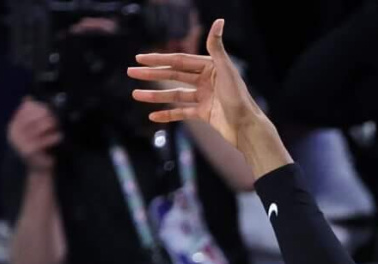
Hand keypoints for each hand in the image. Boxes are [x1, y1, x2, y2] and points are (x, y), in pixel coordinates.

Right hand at [7, 98, 62, 173]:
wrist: (39, 168)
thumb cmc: (38, 147)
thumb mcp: (32, 129)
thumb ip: (30, 114)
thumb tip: (28, 98)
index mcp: (13, 126)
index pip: (26, 108)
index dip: (40, 107)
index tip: (50, 110)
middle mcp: (14, 133)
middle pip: (33, 115)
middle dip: (47, 115)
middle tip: (56, 119)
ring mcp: (20, 142)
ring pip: (39, 126)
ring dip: (51, 125)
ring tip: (57, 128)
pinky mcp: (29, 151)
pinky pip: (44, 139)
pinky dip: (54, 137)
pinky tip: (59, 136)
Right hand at [130, 18, 286, 171]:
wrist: (247, 128)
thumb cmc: (239, 98)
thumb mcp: (226, 70)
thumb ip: (216, 47)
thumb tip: (218, 21)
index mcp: (210, 67)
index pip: (179, 61)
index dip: (159, 59)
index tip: (140, 58)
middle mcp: (206, 81)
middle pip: (174, 76)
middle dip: (152, 75)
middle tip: (131, 72)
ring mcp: (204, 98)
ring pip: (175, 95)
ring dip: (155, 96)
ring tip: (136, 95)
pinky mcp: (204, 114)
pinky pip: (182, 113)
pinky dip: (168, 115)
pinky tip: (153, 116)